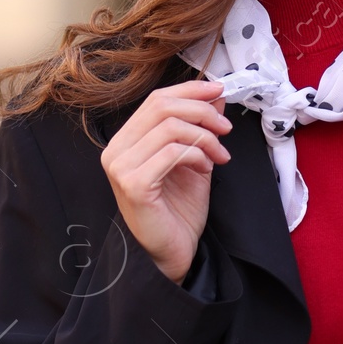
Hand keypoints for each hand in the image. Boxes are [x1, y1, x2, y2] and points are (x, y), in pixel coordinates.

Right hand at [99, 79, 230, 284]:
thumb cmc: (179, 211)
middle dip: (202, 111)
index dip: (190, 89)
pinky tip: (207, 168)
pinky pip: (171, 152)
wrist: (173, 253)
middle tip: (226, 128)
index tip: (219, 91)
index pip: (156, 99)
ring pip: (169, 127)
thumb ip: (200, 128)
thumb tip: (215, 97)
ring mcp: (121, 167)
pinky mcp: (133, 185)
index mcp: (126, 141)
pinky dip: (197, 155)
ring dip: (205, 137)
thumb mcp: (195, 159)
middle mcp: (116, 151)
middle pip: (162, 107)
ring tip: (221, 155)